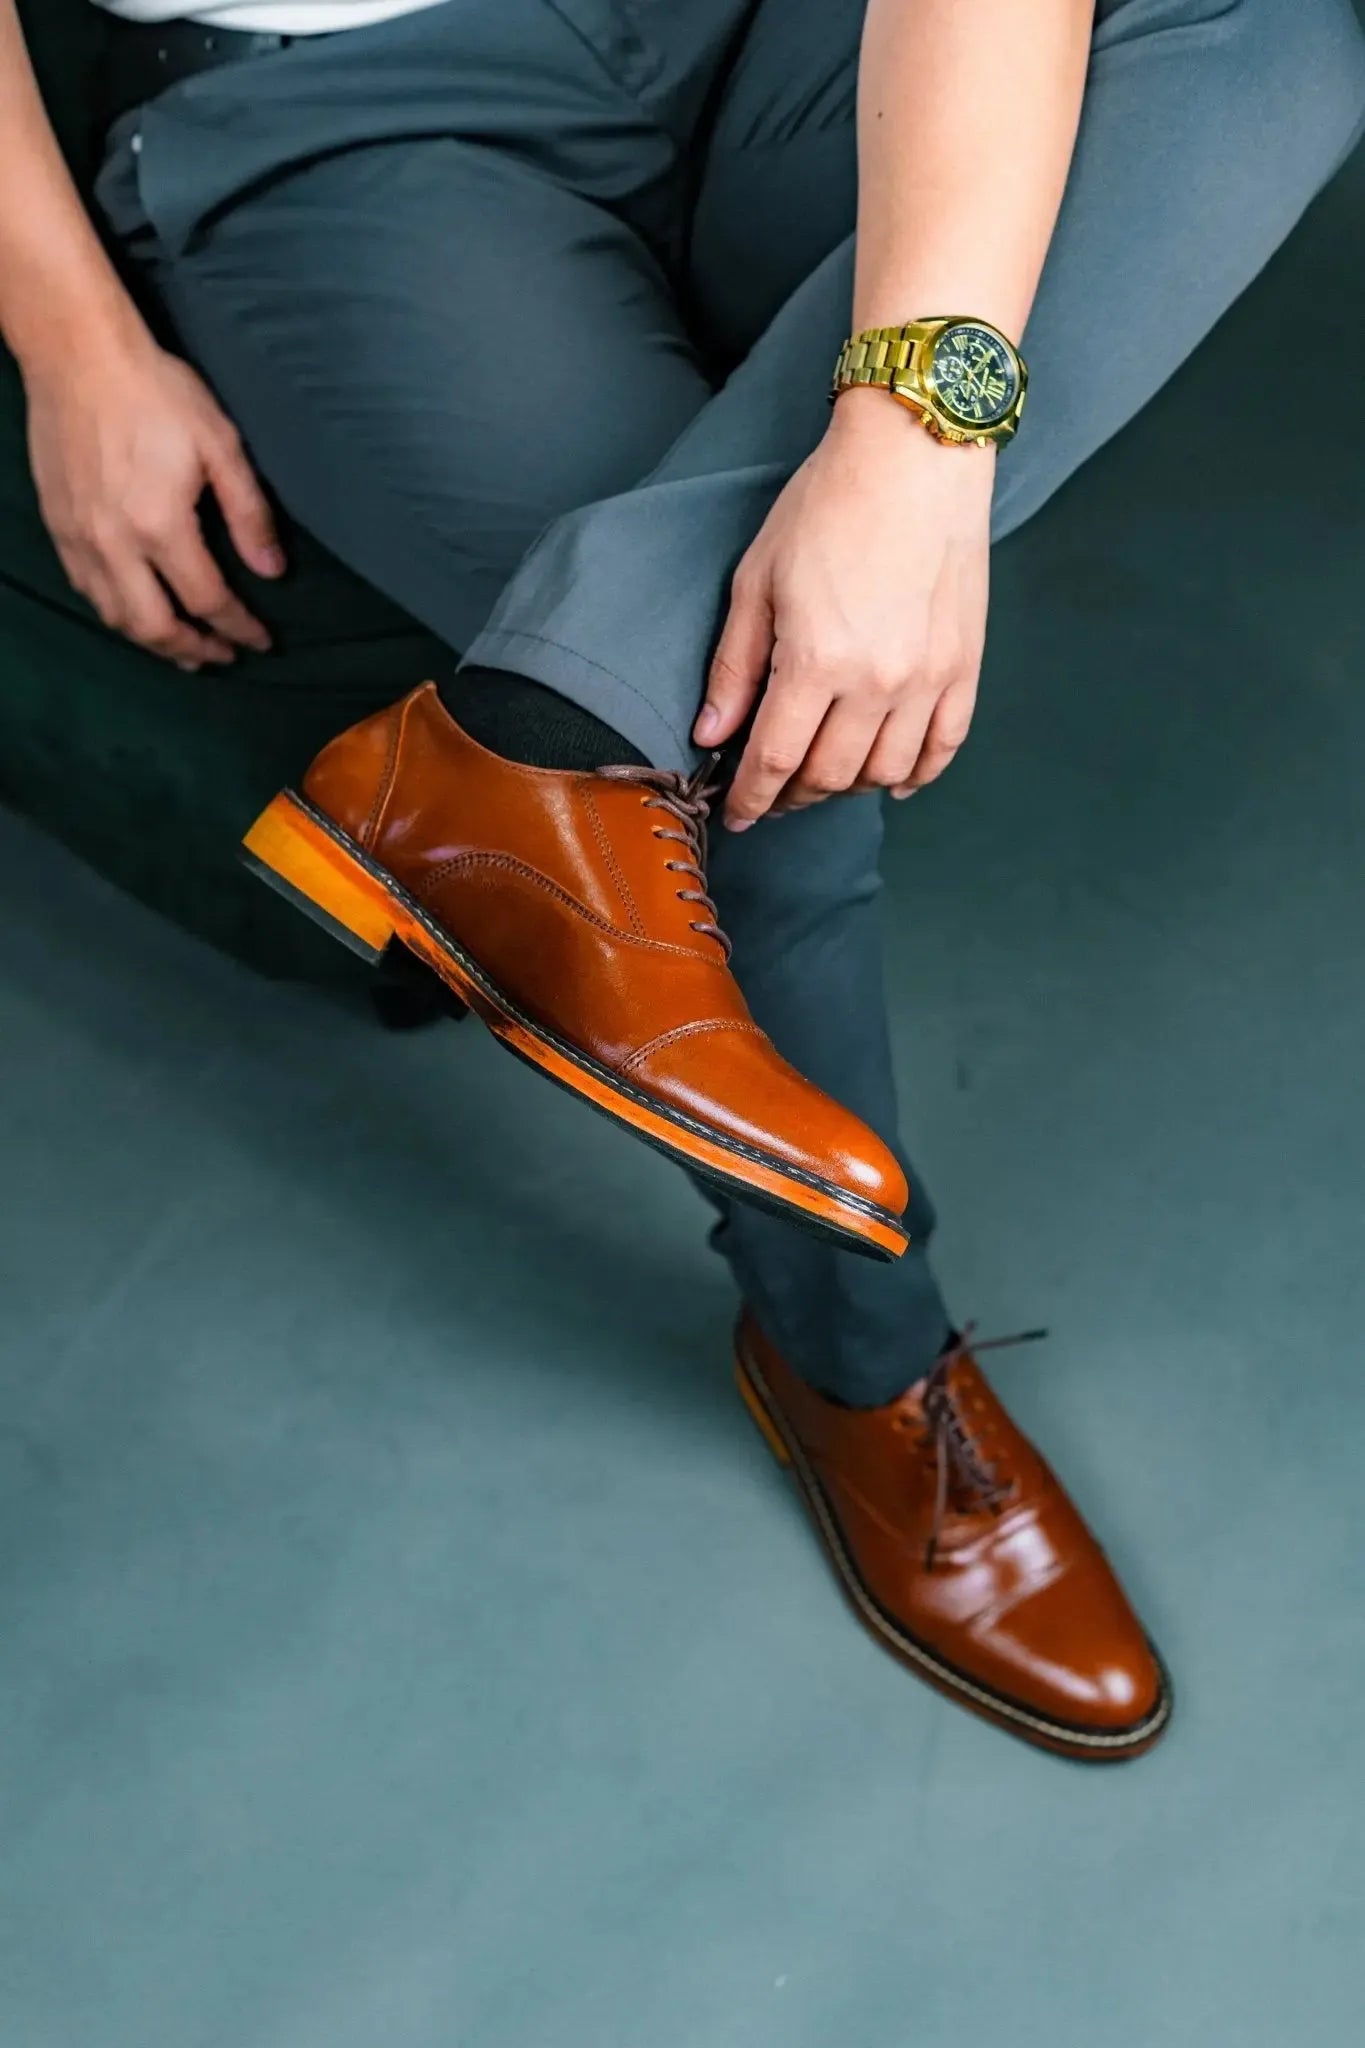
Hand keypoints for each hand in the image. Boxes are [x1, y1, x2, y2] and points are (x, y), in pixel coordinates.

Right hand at [24, 330, 282, 669]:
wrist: (77, 355)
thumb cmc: (157, 393)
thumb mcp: (221, 446)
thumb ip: (248, 514)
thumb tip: (272, 572)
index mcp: (161, 526)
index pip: (207, 600)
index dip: (239, 628)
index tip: (262, 641)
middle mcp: (114, 544)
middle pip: (155, 626)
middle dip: (194, 650)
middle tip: (222, 657)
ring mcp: (79, 538)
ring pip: (115, 616)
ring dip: (153, 641)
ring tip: (182, 648)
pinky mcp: (57, 526)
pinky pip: (86, 590)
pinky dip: (116, 612)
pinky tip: (136, 610)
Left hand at [695, 392, 993, 829]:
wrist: (916, 454)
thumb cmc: (829, 504)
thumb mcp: (758, 580)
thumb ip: (735, 666)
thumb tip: (711, 733)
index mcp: (817, 661)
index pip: (775, 760)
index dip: (752, 798)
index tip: (738, 815)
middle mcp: (877, 683)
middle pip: (829, 775)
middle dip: (793, 795)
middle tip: (774, 792)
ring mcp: (928, 679)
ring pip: (885, 772)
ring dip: (849, 785)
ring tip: (825, 775)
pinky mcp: (964, 667)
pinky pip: (943, 747)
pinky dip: (916, 775)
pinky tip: (893, 781)